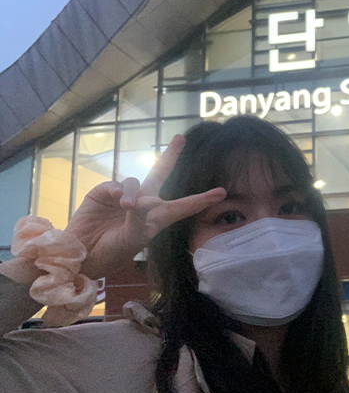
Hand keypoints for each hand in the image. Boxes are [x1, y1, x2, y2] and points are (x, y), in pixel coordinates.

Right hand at [64, 135, 225, 278]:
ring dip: (132, 193)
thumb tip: (135, 200)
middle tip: (180, 138)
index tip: (222, 193)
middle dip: (170, 156)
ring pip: (135, 182)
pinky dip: (116, 191)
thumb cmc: (113, 252)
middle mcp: (143, 202)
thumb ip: (137, 219)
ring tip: (126, 208)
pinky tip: (116, 201)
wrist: (83, 254)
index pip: (183, 206)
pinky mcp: (104, 192)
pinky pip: (115, 184)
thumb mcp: (132, 239)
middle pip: (160, 174)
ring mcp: (124, 195)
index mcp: (157, 217)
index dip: (201, 199)